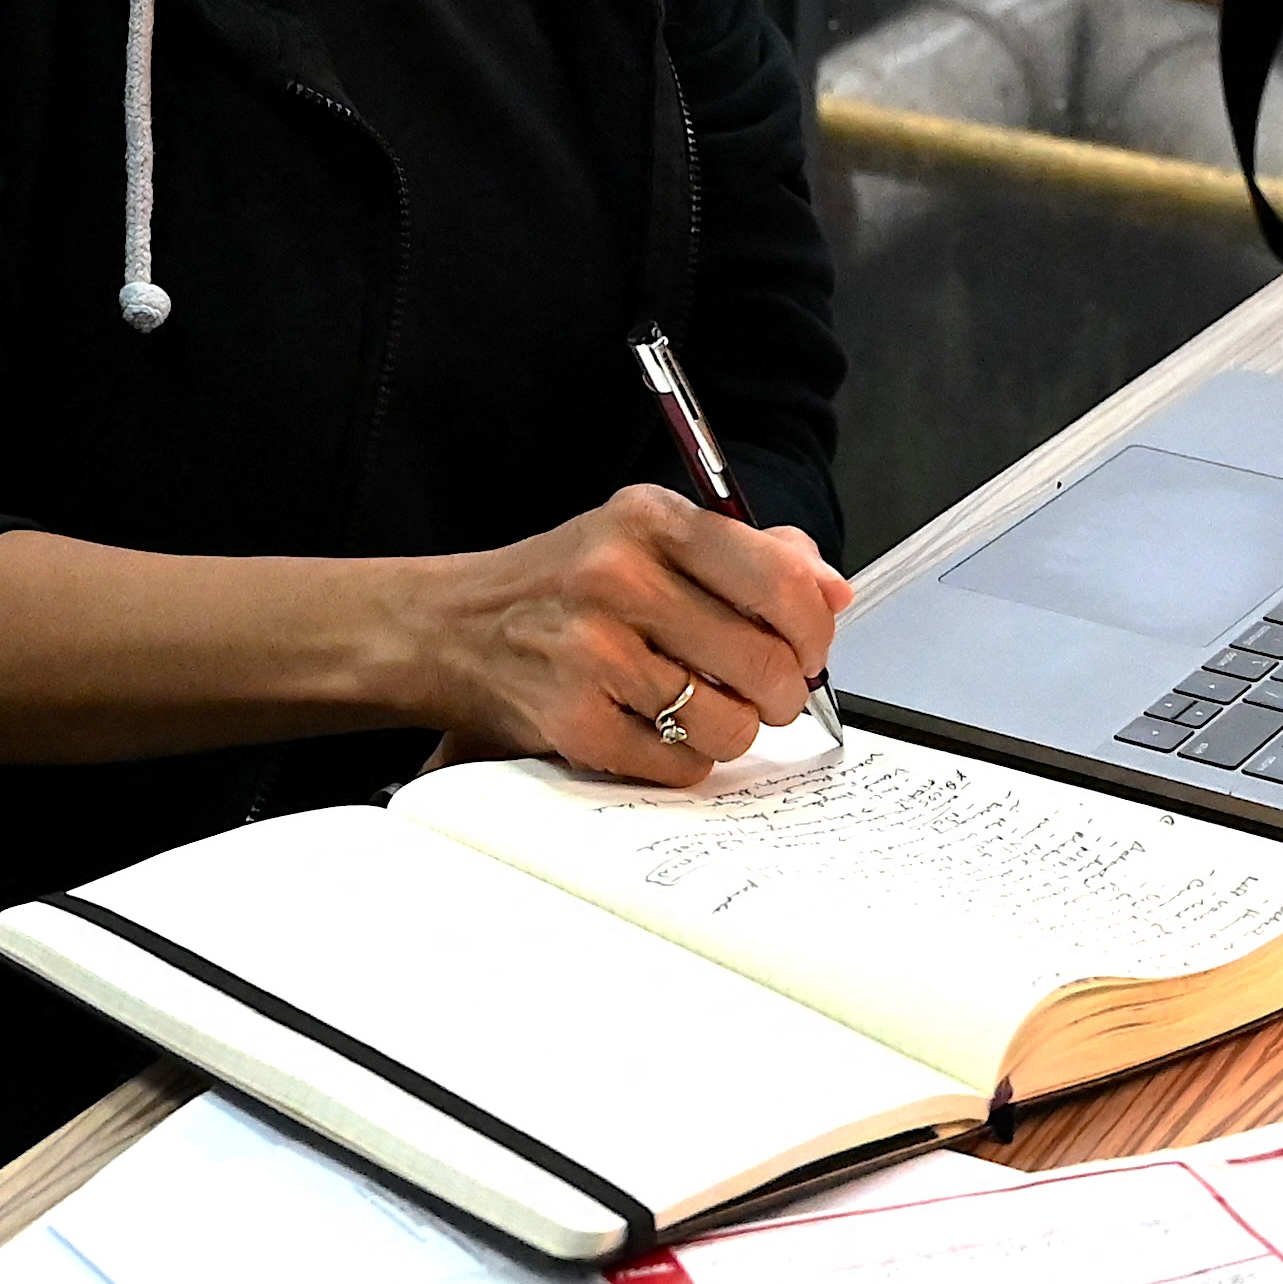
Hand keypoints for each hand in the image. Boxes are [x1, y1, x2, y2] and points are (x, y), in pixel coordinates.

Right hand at [395, 488, 852, 790]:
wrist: (448, 627)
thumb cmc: (562, 586)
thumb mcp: (645, 539)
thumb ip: (749, 554)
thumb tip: (834, 592)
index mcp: (649, 519)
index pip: (781, 582)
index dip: (813, 633)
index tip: (807, 651)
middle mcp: (619, 576)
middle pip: (766, 664)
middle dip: (779, 695)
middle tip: (762, 696)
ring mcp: (591, 649)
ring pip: (727, 723)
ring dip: (728, 732)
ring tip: (700, 713)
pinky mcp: (571, 717)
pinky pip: (678, 765)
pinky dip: (682, 762)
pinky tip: (655, 732)